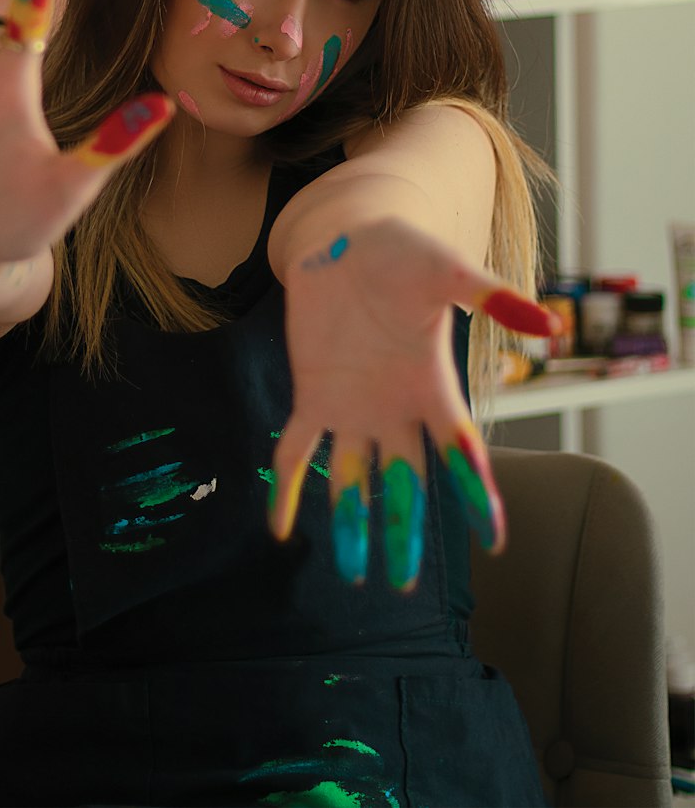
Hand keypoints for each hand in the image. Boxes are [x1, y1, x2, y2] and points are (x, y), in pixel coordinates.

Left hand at [271, 217, 556, 589]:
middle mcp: (394, 408)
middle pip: (404, 481)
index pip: (461, 452)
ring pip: (352, 478)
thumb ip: (492, 298)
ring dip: (351, 523)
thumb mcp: (449, 272)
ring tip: (353, 574)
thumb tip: (548, 324)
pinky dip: (287, 488)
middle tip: (404, 584)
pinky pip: (296, 451)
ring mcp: (352, 406)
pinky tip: (278, 526)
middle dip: (404, 531)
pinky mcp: (312, 395)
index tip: (492, 542)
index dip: (476, 495)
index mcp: (433, 387)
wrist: (348, 241)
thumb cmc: (405, 254)